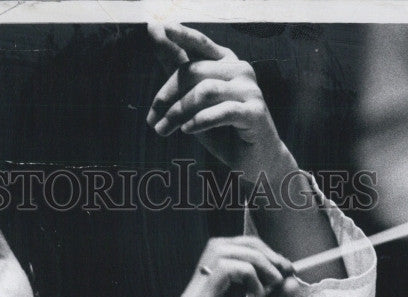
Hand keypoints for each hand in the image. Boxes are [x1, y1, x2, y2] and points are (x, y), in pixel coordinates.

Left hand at [146, 22, 294, 182]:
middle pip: (194, 71)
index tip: (156, 26)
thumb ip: (178, 68)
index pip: (200, 44)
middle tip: (152, 119)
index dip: (180, 35)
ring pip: (204, 91)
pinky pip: (222, 111)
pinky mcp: (255, 113)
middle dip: (167, 95)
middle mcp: (240, 70)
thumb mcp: (195, 101)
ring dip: (178, 112)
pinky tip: (187, 130)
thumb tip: (156, 30)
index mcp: (226, 63)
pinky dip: (200, 121)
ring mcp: (250, 90)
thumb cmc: (223, 129)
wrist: (255, 159)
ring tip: (163, 130)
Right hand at [176, 235, 293, 296]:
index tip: (285, 272)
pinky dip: (248, 273)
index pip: (228, 254)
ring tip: (272, 284)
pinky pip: (223, 270)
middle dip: (259, 250)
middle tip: (283, 271)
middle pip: (222, 244)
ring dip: (256, 261)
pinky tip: (260, 292)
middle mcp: (198, 294)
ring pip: (222, 251)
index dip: (259, 254)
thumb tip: (291, 280)